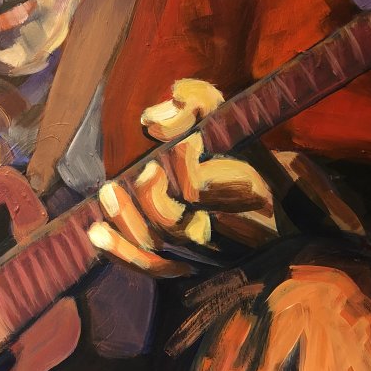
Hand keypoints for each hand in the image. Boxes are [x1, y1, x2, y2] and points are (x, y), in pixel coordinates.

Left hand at [87, 79, 277, 276]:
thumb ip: (196, 102)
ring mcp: (205, 253)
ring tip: (108, 191)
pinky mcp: (190, 265)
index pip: (198, 186)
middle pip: (175, 224)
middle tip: (143, 171)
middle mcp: (224, 231)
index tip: (177, 144)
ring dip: (126, 219)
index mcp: (244, 192)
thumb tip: (150, 120)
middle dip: (148, 196)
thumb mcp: (230, 119)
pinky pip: (152, 268)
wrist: (274, 207)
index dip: (180, 162)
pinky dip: (121, 253)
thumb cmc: (244, 154)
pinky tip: (96, 232)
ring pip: (158, 245)